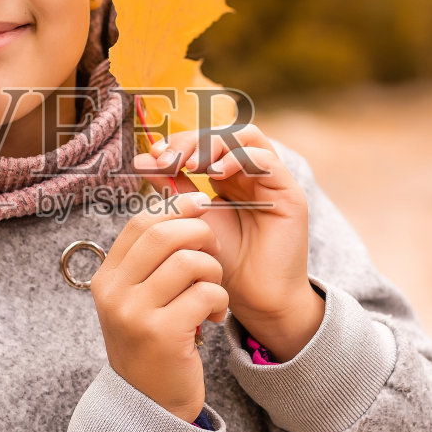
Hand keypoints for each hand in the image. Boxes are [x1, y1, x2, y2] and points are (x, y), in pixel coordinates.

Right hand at [90, 190, 226, 422]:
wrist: (150, 406)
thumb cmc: (153, 345)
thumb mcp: (140, 300)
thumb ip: (153, 259)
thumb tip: (186, 202)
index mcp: (106, 280)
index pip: (140, 223)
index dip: (175, 207)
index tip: (200, 206)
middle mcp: (114, 294)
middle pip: (164, 234)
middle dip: (200, 235)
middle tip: (213, 253)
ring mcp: (134, 314)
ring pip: (189, 262)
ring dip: (214, 273)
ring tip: (213, 294)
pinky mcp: (162, 335)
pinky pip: (206, 294)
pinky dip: (219, 301)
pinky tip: (213, 317)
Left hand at [132, 122, 323, 361]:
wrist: (254, 299)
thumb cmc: (225, 263)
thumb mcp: (190, 219)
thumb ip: (172, 189)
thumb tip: (142, 159)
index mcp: (229, 177)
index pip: (205, 141)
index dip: (179, 142)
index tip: (154, 156)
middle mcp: (252, 174)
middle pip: (224, 133)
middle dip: (192, 140)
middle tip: (168, 158)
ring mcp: (272, 181)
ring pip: (247, 137)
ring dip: (215, 143)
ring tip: (191, 163)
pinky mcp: (288, 193)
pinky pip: (267, 160)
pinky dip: (239, 157)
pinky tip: (215, 173)